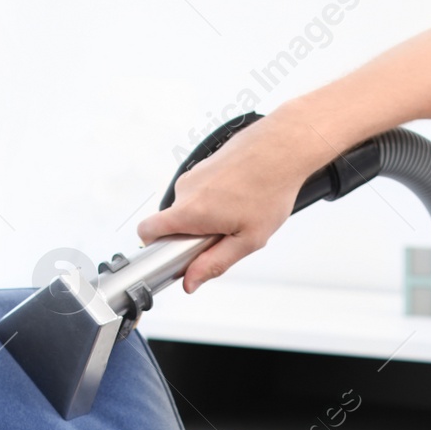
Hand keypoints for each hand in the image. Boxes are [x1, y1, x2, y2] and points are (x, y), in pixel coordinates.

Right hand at [136, 111, 325, 292]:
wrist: (283, 148)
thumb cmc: (270, 189)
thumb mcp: (247, 239)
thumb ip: (214, 263)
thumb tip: (191, 281)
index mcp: (190, 211)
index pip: (147, 231)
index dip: (155, 248)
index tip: (177, 256)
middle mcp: (186, 190)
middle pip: (173, 223)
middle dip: (193, 234)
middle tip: (227, 234)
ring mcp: (194, 175)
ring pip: (190, 207)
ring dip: (207, 217)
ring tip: (239, 212)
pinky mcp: (204, 166)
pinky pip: (201, 192)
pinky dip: (215, 200)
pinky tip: (241, 197)